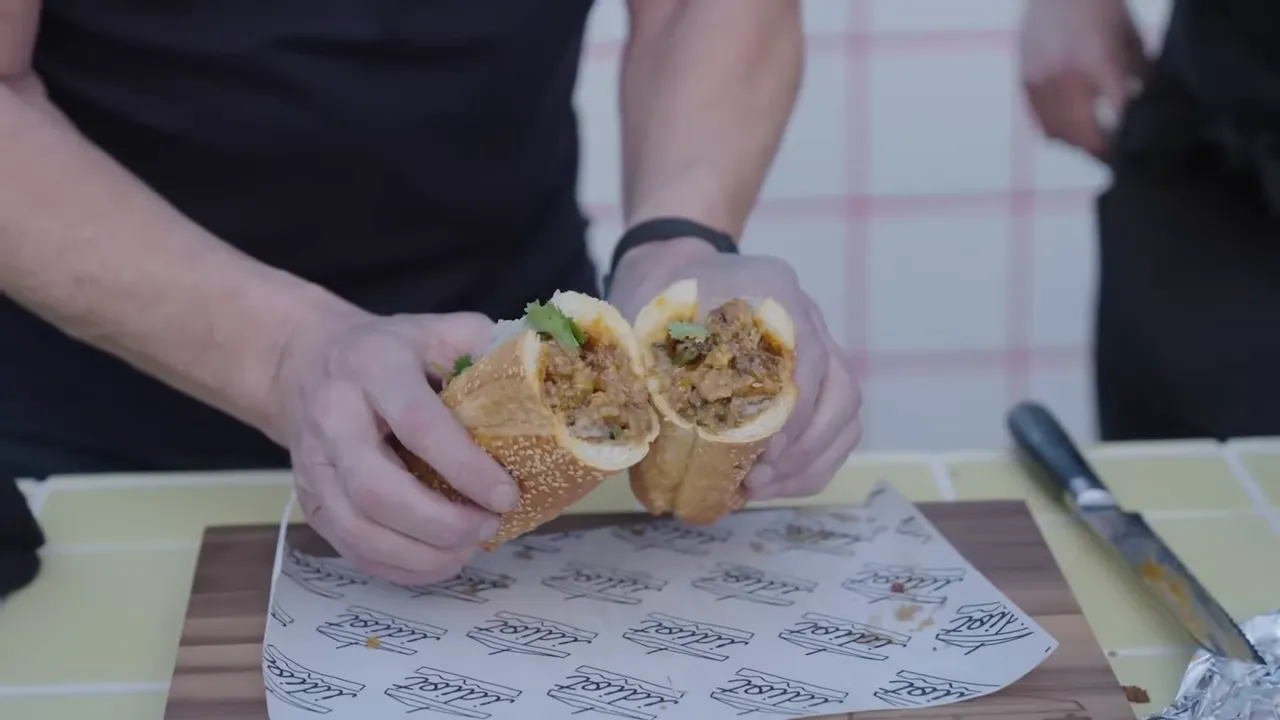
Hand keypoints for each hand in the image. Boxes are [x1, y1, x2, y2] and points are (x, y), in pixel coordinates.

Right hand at [272, 309, 520, 584]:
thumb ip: (486, 349)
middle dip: (441, 523)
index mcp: (373, 366)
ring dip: (422, 553)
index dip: (465, 468)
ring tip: (470, 546)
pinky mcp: (310, 500)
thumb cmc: (391, 350)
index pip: (418, 426)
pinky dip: (401, 567)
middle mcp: (333, 416)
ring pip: (359, 529)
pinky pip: (351, 549)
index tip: (507, 494)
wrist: (308, 360)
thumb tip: (545, 382)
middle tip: (489, 525)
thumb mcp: (438, 329)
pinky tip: (441, 560)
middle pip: (377, 490)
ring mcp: (314, 464)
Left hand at [609, 238, 861, 500]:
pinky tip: (775, 484)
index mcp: (770, 287)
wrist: (672, 273)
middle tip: (756, 480)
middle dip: (802, 447)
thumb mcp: (643, 321)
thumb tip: (638, 434)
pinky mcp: (816, 372)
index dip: (792, 410)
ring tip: (762, 489)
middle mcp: (806, 312)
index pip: (806, 352)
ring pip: (844, 408)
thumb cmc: (654, 299)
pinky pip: (838, 422)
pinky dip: (813, 460)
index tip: (762, 452)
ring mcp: (819, 342)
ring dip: (810, 460)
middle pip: (839, 387)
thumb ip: (645, 365)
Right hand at [1020, 0, 1147, 159]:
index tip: (1133, 154)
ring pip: (1059, 134)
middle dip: (1100, 151)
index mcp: (1099, 62)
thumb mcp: (1130, 40)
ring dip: (1076, 145)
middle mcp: (1066, 75)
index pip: (1117, 117)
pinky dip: (1056, 132)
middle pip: (1084, 135)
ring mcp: (1042, 80)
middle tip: (1112, 159)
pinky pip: (1041, 121)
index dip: (1125, 141)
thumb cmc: (1101, 9)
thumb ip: (1140, 77)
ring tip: (1091, 146)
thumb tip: (1151, 112)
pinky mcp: (1026, 81)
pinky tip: (1069, 131)